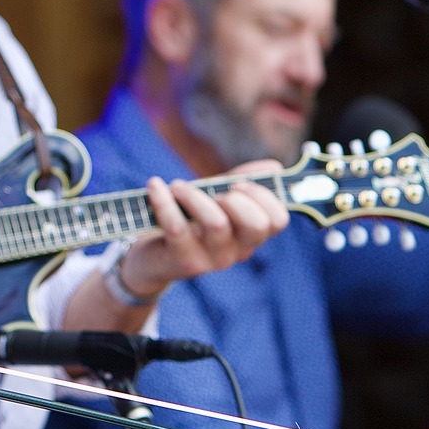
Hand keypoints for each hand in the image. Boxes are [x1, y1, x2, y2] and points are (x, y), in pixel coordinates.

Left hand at [119, 167, 287, 297]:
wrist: (152, 258)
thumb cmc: (189, 221)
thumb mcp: (217, 199)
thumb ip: (243, 182)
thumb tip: (274, 167)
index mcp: (249, 235)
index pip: (277, 221)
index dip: (262, 196)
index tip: (238, 185)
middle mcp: (237, 251)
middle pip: (256, 225)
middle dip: (236, 199)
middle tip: (216, 193)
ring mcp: (212, 260)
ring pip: (216, 223)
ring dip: (195, 196)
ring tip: (177, 186)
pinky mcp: (184, 261)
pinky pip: (177, 227)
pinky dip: (164, 200)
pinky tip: (156, 185)